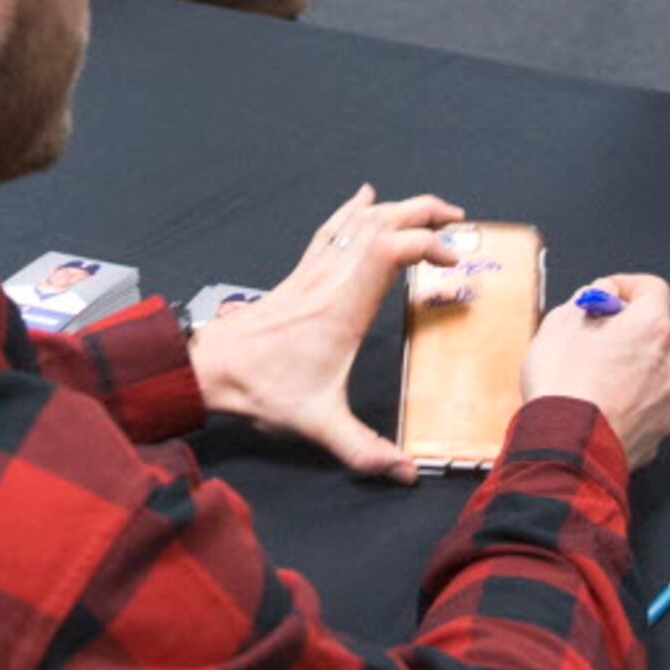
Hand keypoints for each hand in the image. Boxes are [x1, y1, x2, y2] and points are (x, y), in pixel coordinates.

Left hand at [188, 183, 465, 485]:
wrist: (211, 367)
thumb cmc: (263, 388)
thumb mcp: (319, 424)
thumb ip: (364, 450)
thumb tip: (405, 473)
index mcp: (344, 307)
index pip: (389, 249)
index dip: (426, 244)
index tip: (452, 262)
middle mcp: (332, 279)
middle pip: (380, 222)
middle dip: (423, 213)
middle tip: (458, 221)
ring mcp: (315, 271)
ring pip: (359, 221)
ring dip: (398, 209)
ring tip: (431, 212)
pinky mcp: (302, 273)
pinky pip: (333, 229)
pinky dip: (354, 210)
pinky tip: (365, 196)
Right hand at [522, 275, 669, 470]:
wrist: (565, 449)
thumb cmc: (562, 385)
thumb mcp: (559, 325)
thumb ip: (587, 301)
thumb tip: (602, 294)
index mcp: (651, 329)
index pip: (653, 289)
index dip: (627, 287)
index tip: (605, 295)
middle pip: (652, 336)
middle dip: (624, 335)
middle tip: (589, 343)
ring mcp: (668, 403)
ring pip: (650, 376)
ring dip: (628, 373)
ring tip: (590, 384)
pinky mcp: (658, 435)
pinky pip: (644, 411)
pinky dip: (627, 406)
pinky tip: (597, 411)